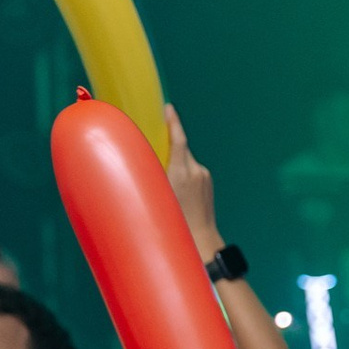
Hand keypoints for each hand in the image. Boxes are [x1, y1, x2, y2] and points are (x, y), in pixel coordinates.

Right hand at [164, 105, 222, 259]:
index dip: (173, 123)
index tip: (169, 109)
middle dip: (167, 143)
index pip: (178, 140)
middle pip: (180, 147)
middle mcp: (195, 171)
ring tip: (164, 174)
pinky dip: (182, 170)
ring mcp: (204, 176)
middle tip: (153, 138)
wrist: (202, 239)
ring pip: (185, 159)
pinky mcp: (207, 182)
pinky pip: (191, 169)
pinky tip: (175, 185)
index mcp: (182, 173)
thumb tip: (141, 163)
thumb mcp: (158, 196)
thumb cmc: (176, 223)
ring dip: (174, 160)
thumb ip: (152, 176)